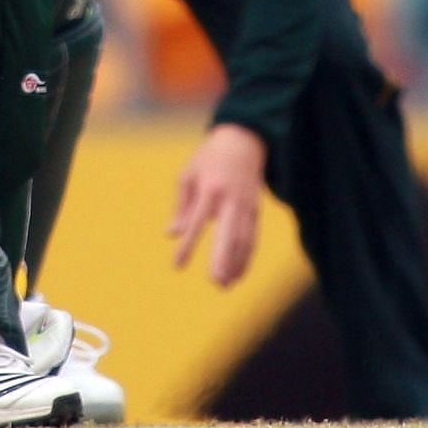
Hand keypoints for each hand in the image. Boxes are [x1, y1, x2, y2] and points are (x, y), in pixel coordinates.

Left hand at [168, 123, 267, 287]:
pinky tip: (237, 275)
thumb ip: (181, 207)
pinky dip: (246, 258)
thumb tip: (172, 234)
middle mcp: (230, 198)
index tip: (177, 265)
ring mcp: (246, 205)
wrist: (243, 142)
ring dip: (235, 264)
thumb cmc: (208, 159)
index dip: (188, 244)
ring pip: (244, 239)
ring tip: (224, 285)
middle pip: (229, 233)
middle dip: (223, 258)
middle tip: (216, 282)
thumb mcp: (188, 175)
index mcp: (210, 188)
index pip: (197, 221)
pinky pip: (252, 238)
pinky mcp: (256, 211)